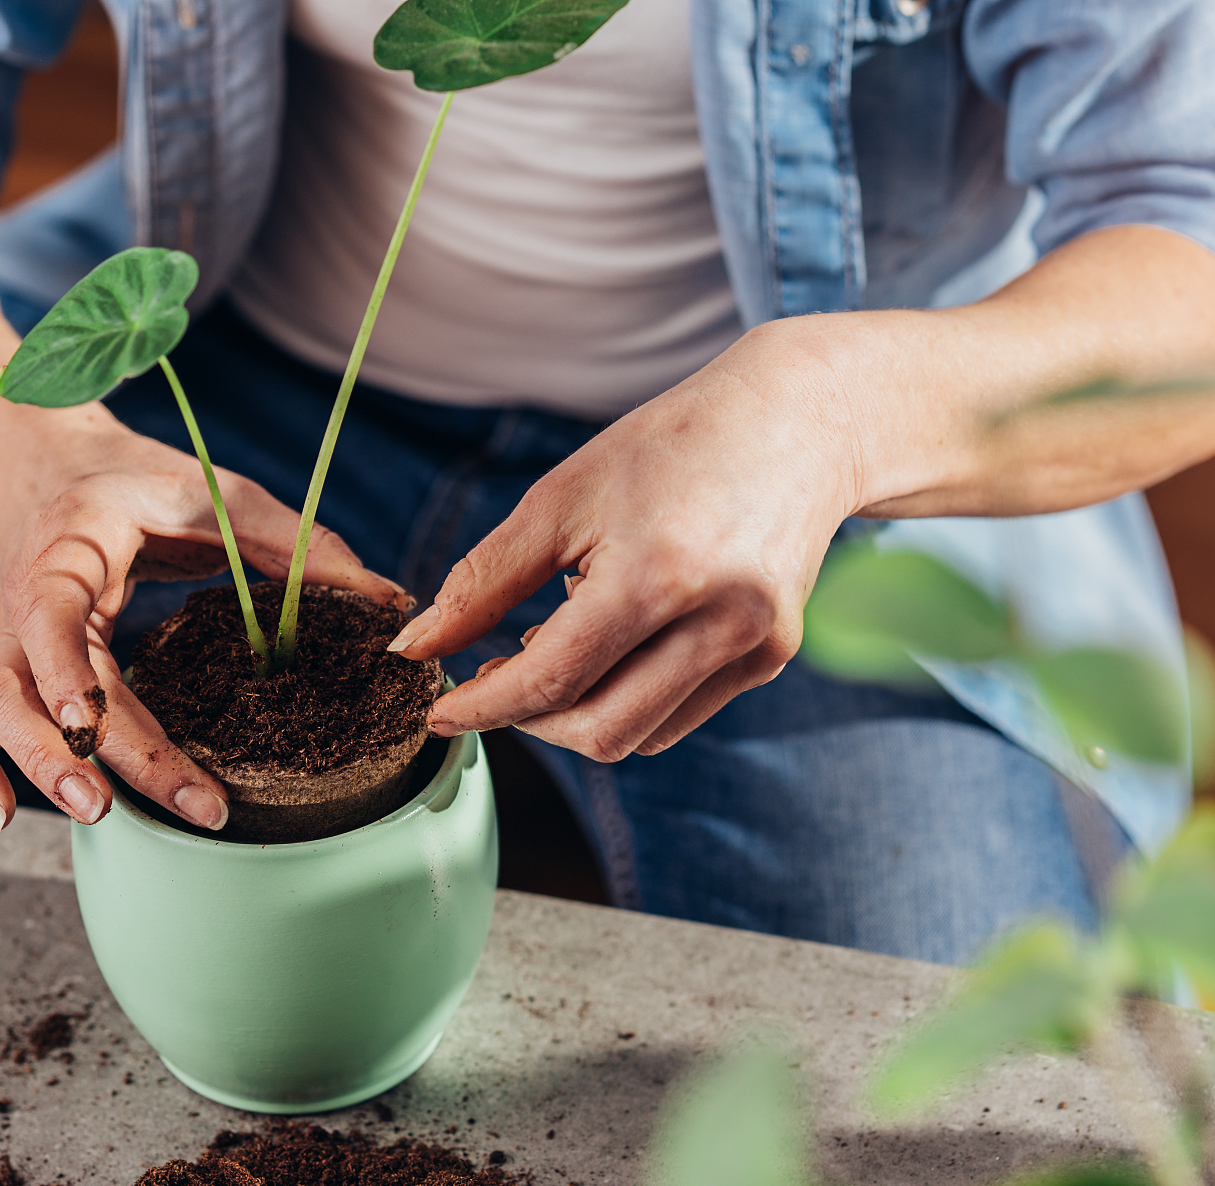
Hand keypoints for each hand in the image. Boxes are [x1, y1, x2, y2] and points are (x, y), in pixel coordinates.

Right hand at [0, 426, 408, 830]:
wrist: (51, 465)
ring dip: (31, 767)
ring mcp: (12, 642)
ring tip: (97, 816)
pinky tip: (2, 818)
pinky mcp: (14, 669)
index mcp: (71, 549)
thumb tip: (388, 600)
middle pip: (27, 688)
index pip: (51, 616)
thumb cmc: (140, 481)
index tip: (87, 725)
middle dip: (89, 752)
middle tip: (165, 804)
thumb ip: (297, 544)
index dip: (62, 675)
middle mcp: (29, 602)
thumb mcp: (218, 492)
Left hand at [388, 319, 865, 760]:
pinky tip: (615, 641)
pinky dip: (629, 697)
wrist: (798, 421)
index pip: (551, 680)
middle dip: (529, 720)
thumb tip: (415, 649)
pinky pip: (679, 715)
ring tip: (558, 643)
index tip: (437, 711)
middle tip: (494, 675)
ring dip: (579, 711)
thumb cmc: (670, 446)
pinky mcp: (773, 656)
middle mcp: (718, 622)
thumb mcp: (563, 498)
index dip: (483, 706)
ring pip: (639, 735)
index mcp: (657, 575)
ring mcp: (756, 646)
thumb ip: (484, 580)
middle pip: (597, 730)